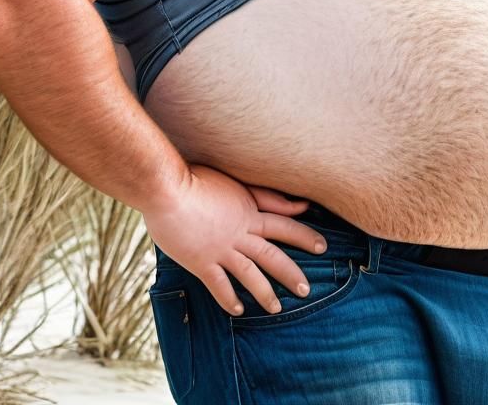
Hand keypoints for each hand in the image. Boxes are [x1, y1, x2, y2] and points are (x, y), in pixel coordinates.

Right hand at [143, 165, 326, 315]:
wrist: (166, 190)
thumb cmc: (196, 177)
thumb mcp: (234, 180)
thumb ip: (261, 193)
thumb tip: (294, 201)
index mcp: (248, 210)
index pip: (284, 224)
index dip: (304, 235)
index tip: (321, 245)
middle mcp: (240, 233)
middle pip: (273, 255)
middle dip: (292, 273)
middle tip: (306, 289)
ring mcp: (221, 249)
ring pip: (251, 275)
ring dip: (266, 293)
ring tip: (277, 308)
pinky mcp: (201, 262)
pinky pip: (220, 285)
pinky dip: (229, 299)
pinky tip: (238, 310)